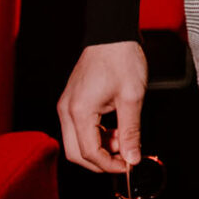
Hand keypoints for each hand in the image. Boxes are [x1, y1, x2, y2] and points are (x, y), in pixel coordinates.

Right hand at [57, 40, 147, 172]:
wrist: (112, 34)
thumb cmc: (121, 59)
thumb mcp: (132, 98)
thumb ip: (131, 131)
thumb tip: (132, 157)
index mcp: (79, 111)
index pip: (89, 152)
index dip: (109, 164)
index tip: (128, 165)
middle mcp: (67, 110)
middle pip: (76, 153)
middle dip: (100, 161)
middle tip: (124, 158)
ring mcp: (67, 105)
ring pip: (76, 141)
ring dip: (99, 147)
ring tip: (124, 137)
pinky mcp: (72, 101)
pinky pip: (78, 128)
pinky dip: (95, 134)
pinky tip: (115, 128)